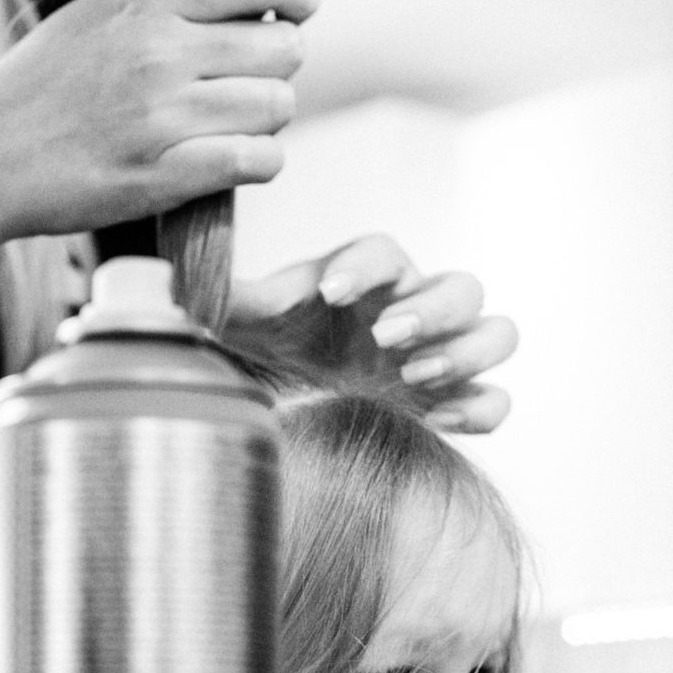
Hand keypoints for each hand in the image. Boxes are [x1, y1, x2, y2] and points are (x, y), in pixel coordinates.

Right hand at [0, 0, 319, 241]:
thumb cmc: (41, 87)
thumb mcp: (99, 17)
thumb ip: (170, 6)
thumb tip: (241, 0)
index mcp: (149, 8)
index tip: (295, 11)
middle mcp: (162, 56)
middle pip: (284, 49)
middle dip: (278, 67)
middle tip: (246, 83)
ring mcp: (165, 119)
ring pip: (278, 108)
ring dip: (267, 120)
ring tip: (229, 125)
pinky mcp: (165, 176)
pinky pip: (258, 161)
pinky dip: (259, 162)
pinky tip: (232, 160)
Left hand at [223, 235, 516, 432]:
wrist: (292, 401)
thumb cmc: (270, 349)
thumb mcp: (238, 323)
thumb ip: (221, 299)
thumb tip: (176, 284)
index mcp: (365, 280)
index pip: (385, 252)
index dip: (365, 266)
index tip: (329, 293)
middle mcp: (412, 310)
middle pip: (463, 286)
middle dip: (433, 310)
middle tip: (385, 338)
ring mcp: (440, 357)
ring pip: (497, 332)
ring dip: (466, 351)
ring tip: (415, 376)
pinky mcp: (451, 404)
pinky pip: (496, 400)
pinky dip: (482, 408)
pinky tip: (440, 421)